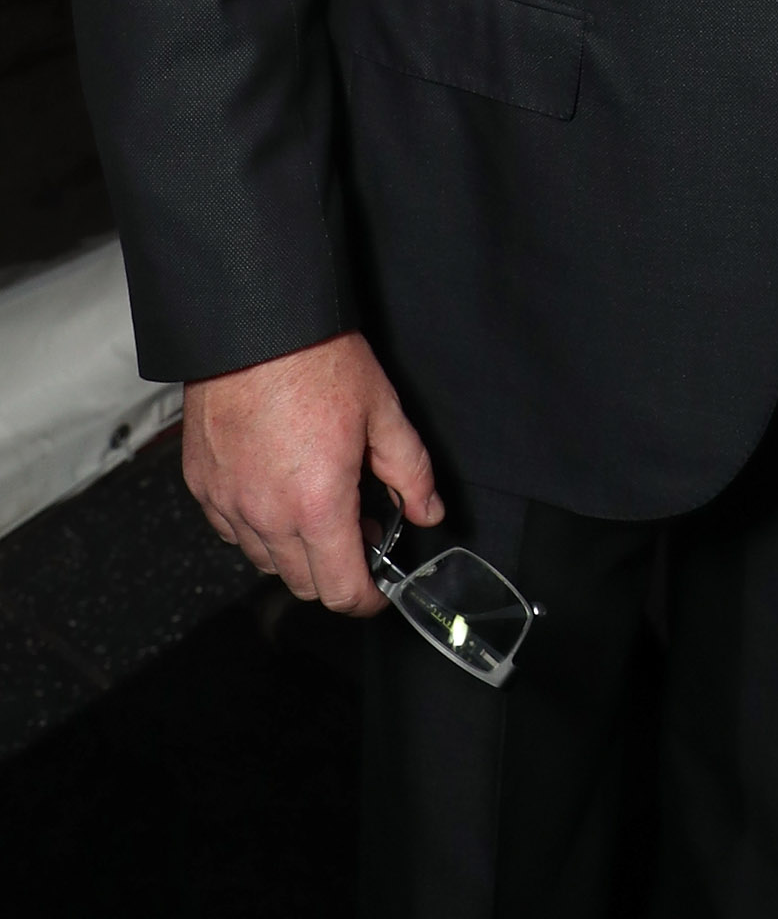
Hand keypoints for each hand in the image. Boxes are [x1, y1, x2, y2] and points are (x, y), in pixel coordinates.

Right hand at [182, 330, 441, 613]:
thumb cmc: (318, 361)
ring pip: (264, 560)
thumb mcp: (383, 412)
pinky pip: (231, 530)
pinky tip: (278, 489)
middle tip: (359, 530)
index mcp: (318, 506)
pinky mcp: (202, 486)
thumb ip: (410, 472)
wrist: (253, 326)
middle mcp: (266, 517)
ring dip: (296, 550)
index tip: (377, 589)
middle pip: (303, 583)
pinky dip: (257, 526)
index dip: (365, 599)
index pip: (340, 591)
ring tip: (320, 504)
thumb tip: (428, 512)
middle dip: (336, 571)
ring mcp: (227, 504)